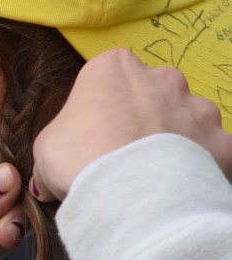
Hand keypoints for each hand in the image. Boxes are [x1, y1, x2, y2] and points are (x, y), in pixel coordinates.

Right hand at [31, 48, 231, 200]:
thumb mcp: (46, 147)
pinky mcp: (223, 141)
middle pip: (152, 92)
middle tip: (121, 154)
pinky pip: (213, 150)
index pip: (107, 78)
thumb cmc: (78, 156)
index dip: (99, 108)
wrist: (127, 192)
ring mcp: (197, 107)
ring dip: (174, 138)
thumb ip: (57, 148)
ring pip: (187, 118)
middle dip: (142, 117)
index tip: (91, 134)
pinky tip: (180, 185)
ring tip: (153, 173)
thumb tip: (45, 180)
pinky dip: (201, 164)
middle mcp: (162, 77)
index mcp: (114, 67)